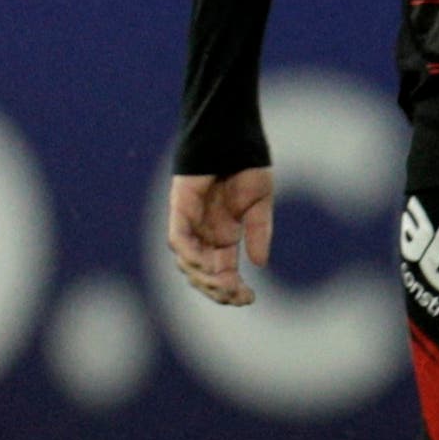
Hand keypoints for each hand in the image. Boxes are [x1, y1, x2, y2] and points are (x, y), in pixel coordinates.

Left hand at [168, 170, 273, 306]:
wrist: (233, 140)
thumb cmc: (247, 168)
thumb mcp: (260, 206)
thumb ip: (258, 233)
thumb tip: (259, 264)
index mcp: (224, 236)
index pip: (223, 271)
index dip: (233, 288)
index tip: (249, 299)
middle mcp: (204, 234)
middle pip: (203, 273)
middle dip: (219, 290)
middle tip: (238, 298)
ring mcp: (190, 223)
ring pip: (187, 262)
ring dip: (203, 278)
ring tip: (224, 286)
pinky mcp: (179, 209)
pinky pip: (178, 239)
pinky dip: (189, 255)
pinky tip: (206, 266)